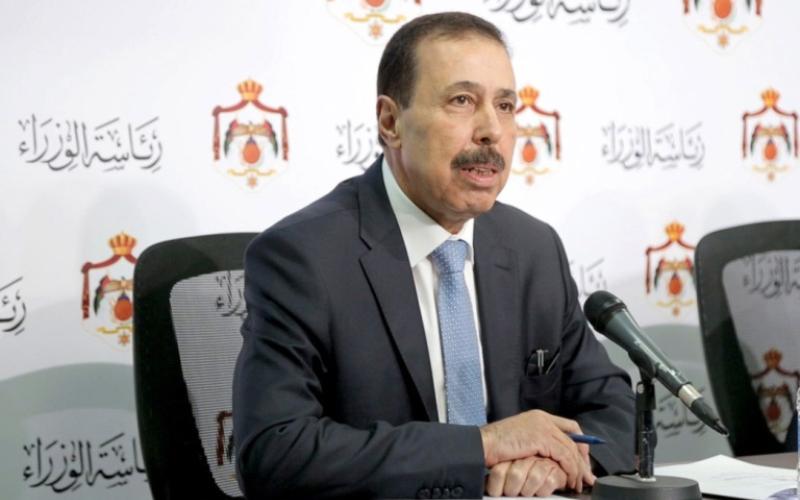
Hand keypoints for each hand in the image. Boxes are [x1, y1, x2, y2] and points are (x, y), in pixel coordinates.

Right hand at [480, 410, 594, 490]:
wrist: (482, 445)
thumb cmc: (495, 447)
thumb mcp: (521, 443)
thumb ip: (537, 445)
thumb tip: (551, 459)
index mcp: (539, 417)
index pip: (570, 427)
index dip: (580, 444)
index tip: (582, 461)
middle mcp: (543, 419)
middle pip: (574, 438)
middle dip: (583, 460)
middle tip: (586, 476)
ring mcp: (543, 427)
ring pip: (570, 449)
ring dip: (578, 469)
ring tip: (577, 483)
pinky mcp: (541, 438)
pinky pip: (564, 455)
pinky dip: (570, 469)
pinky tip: (569, 480)